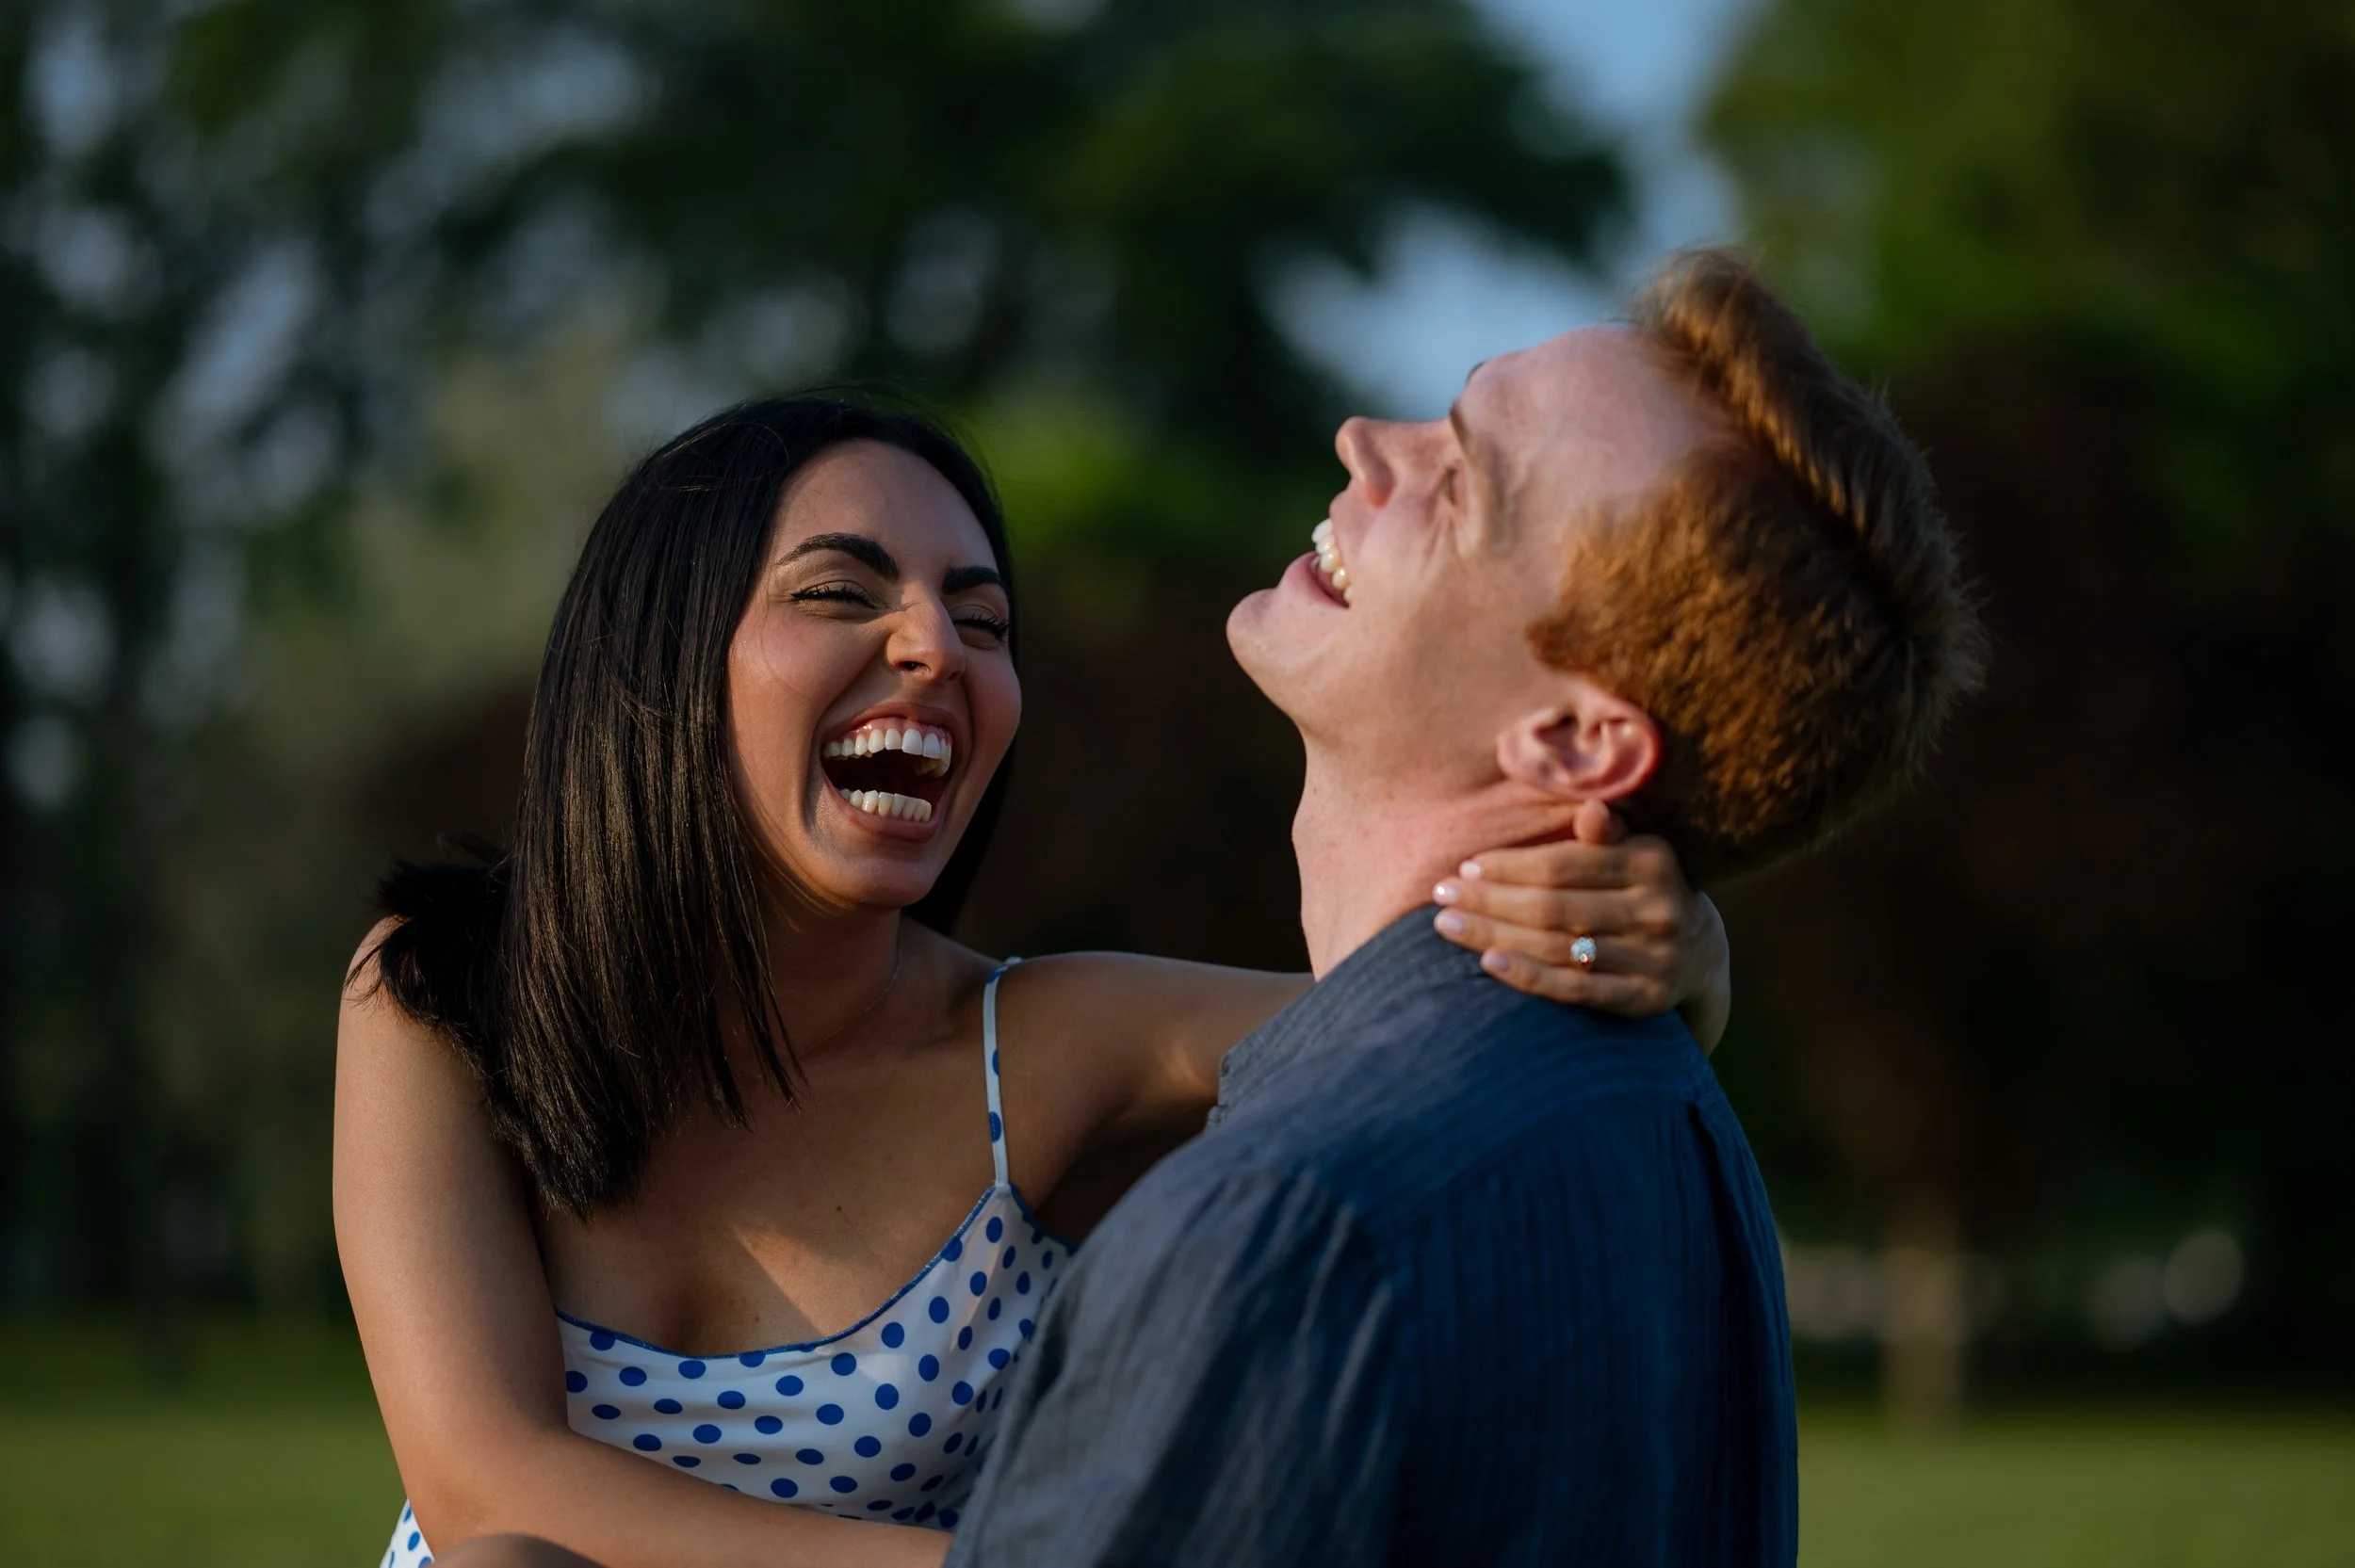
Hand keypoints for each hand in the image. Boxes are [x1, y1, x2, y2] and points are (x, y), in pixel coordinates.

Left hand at [1432, 801, 1731, 1050]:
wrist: (1698, 953)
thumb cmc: (1642, 889)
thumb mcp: (1633, 853)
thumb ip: (1605, 834)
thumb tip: (1590, 808)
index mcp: (1653, 862)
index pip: (1563, 864)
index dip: (1509, 865)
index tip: (1466, 865)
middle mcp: (1659, 910)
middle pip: (1553, 906)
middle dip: (1489, 899)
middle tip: (1441, 894)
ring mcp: (1655, 958)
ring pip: (1558, 946)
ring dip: (1494, 935)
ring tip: (1447, 925)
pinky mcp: (1645, 999)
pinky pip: (1577, 991)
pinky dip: (1530, 977)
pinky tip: (1488, 963)